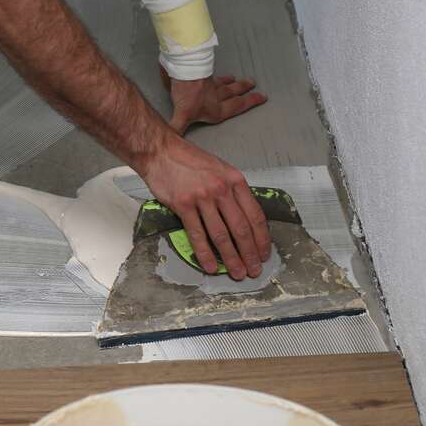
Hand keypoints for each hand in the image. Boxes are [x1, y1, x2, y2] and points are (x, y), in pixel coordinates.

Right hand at [141, 134, 270, 279]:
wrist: (161, 151)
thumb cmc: (189, 160)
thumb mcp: (220, 169)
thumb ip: (232, 191)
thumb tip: (243, 218)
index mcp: (235, 180)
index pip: (255, 215)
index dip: (262, 238)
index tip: (264, 253)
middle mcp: (221, 189)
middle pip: (241, 228)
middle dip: (250, 253)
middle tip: (254, 270)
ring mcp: (202, 198)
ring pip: (221, 235)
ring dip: (231, 258)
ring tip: (237, 273)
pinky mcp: (183, 205)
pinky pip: (197, 235)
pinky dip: (205, 253)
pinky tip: (211, 266)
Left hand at [164, 71, 267, 135]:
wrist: (185, 69)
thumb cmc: (187, 92)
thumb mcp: (181, 115)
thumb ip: (177, 128)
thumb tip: (173, 141)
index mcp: (216, 109)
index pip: (236, 107)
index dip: (250, 103)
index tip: (261, 98)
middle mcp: (217, 97)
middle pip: (235, 96)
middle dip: (248, 96)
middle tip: (260, 92)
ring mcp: (212, 84)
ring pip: (228, 86)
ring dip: (238, 85)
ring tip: (248, 82)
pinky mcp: (205, 74)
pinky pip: (216, 76)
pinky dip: (223, 77)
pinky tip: (227, 76)